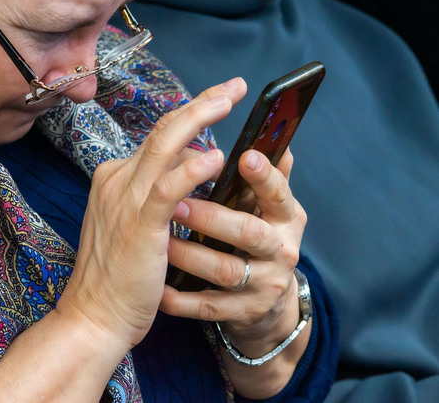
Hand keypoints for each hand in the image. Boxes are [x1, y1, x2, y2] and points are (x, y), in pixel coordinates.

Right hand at [55, 77, 246, 350]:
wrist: (93, 315)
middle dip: (201, 103)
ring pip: (164, 145)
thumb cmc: (117, 276)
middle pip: (162, 130)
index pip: (157, 138)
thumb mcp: (131, 224)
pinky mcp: (138, 223)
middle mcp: (117, 179)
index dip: (189, 116)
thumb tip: (189, 169)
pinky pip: (168, 186)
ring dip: (199, 118)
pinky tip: (216, 157)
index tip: (216, 102)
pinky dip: (192, 168)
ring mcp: (125, 198)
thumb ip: (154, 195)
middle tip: (232, 87)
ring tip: (230, 101)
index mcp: (115, 178)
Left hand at [161, 148, 307, 396]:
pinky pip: (208, 308)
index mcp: (286, 218)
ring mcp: (263, 286)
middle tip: (176, 204)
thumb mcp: (267, 208)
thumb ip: (265, 174)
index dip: (264, 176)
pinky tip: (157, 288)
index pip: (278, 193)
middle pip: (249, 233)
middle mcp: (281, 252)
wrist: (265, 304)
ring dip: (189, 255)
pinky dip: (181, 299)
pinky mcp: (242, 313)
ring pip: (226, 270)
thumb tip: (273, 131)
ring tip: (158, 240)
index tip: (244, 156)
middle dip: (212, 218)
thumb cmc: (255, 238)